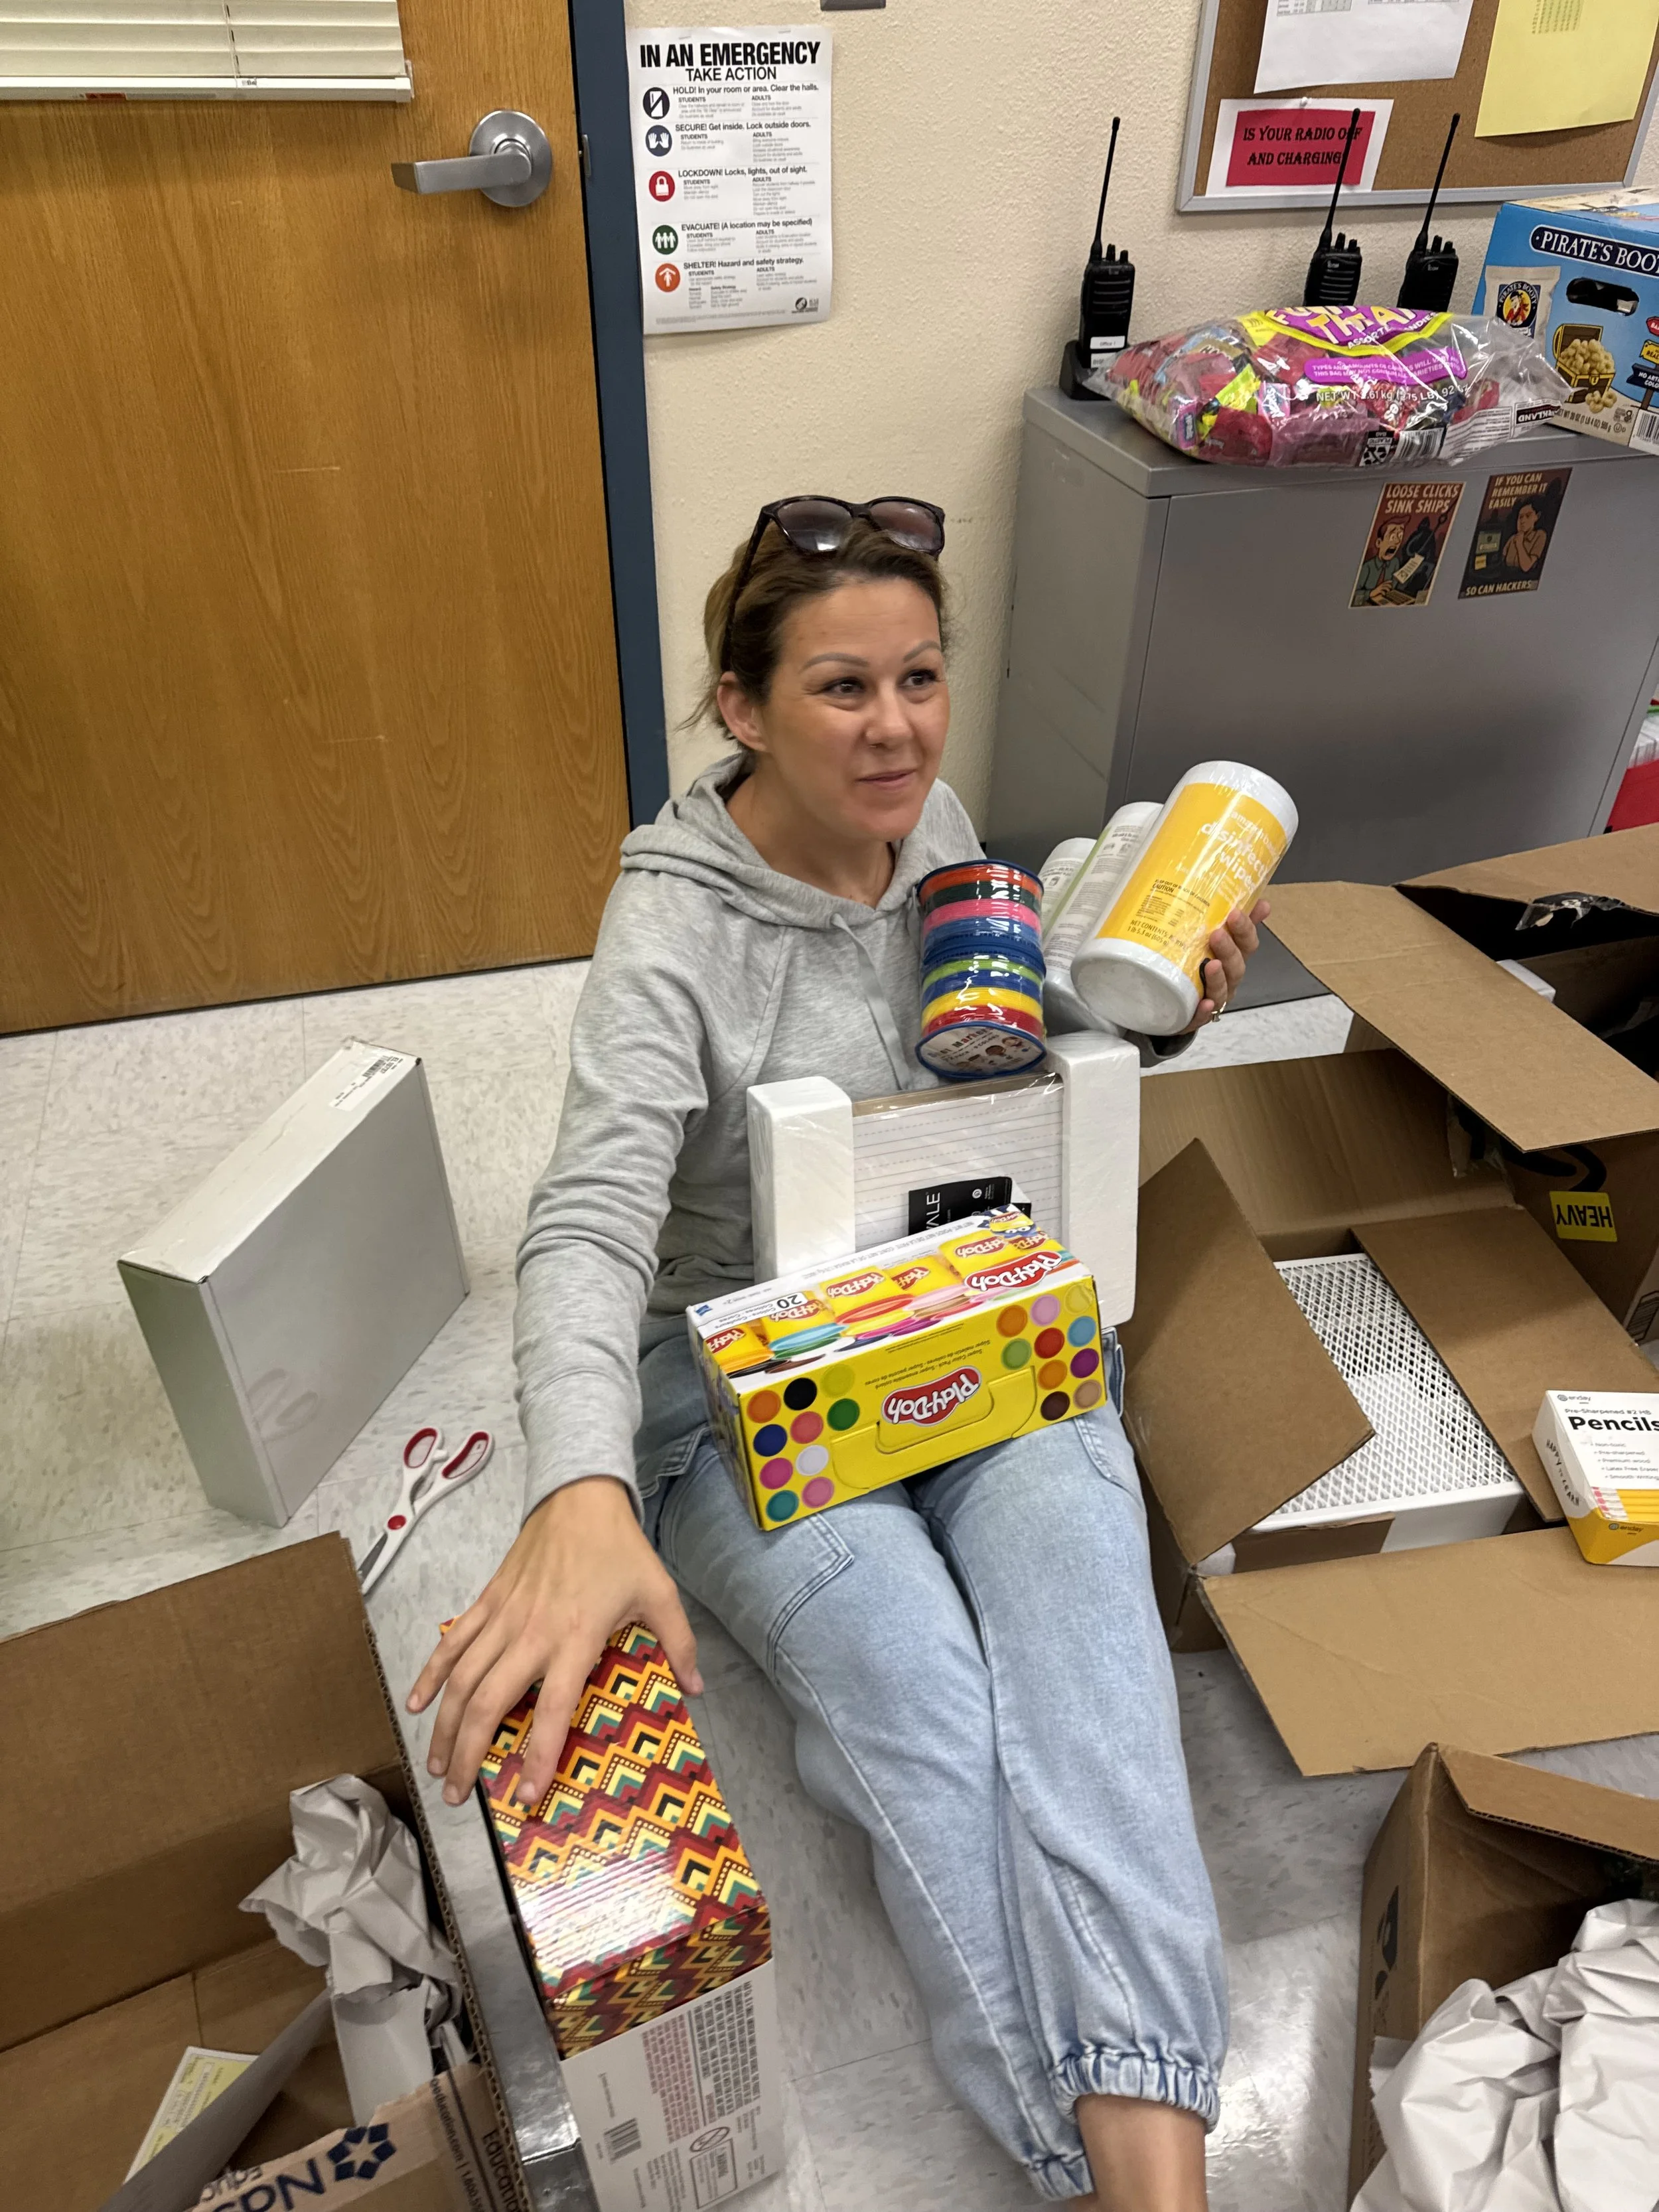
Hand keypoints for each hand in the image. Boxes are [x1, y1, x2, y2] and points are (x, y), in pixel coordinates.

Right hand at [407, 1474, 701, 1806]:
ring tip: (437, 1766)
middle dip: (469, 1754)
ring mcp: (504, 1617)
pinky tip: (418, 1705)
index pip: (551, 1709)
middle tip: (460, 1796)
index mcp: (575, 1639)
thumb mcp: (660, 1595)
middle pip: (489, 1703)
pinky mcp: (487, 1600)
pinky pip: (453, 1642)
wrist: (580, 1497)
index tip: (525, 1796)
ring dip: (445, 1726)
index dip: (537, 1755)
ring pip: (462, 1679)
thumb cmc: (621, 1550)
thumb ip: (679, 1645)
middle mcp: (532, 1634)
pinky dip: (431, 1673)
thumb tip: (697, 1690)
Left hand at [1183, 898, 1269, 1032]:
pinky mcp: (1195, 1017)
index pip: (1247, 943)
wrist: (1166, 1001)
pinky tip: (1204, 1003)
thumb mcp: (1206, 937)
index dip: (1245, 929)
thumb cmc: (1190, 963)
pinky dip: (1205, 1011)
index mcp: (1232, 958)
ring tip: (1211, 965)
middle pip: (1236, 966)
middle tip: (1217, 934)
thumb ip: (1225, 916)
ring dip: (1219, 978)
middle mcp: (1227, 979)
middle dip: (1229, 950)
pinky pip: (1202, 1017)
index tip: (1235, 912)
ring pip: (1223, 991)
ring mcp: (1214, 999)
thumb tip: (1255, 897)